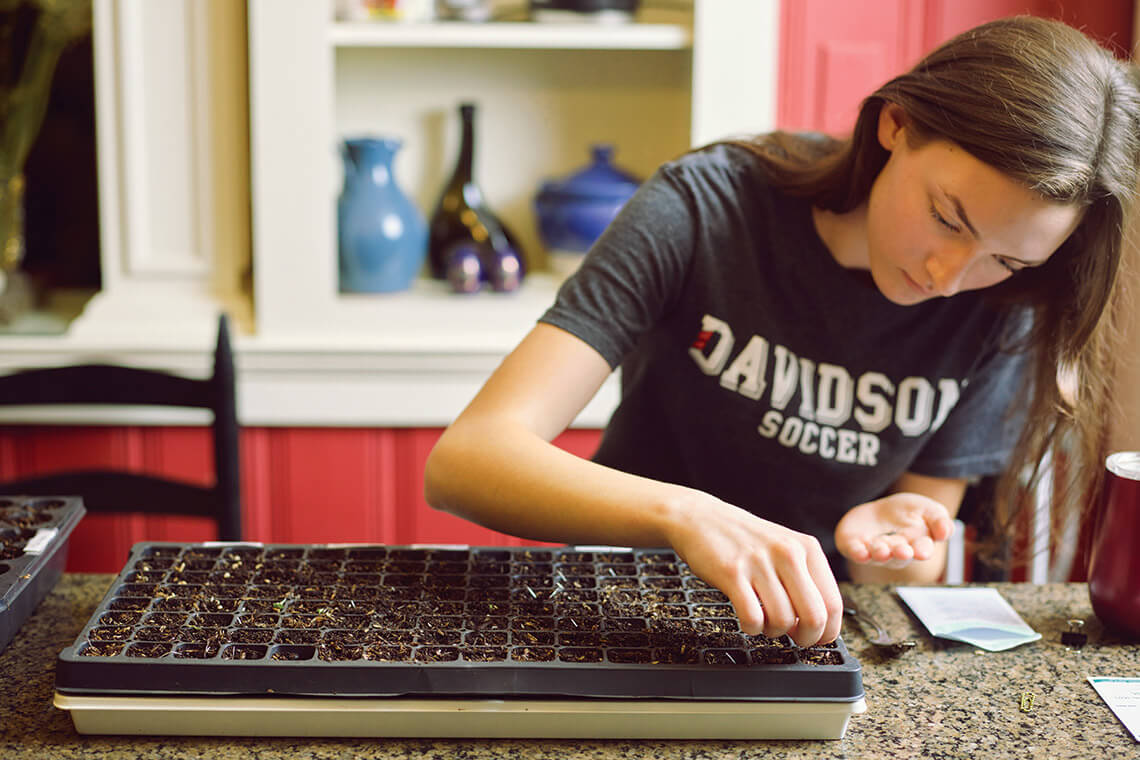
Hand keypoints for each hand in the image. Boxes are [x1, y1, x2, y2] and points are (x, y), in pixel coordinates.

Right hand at [662, 491, 842, 646]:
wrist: (702, 518)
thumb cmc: (745, 540)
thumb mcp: (785, 547)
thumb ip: (806, 578)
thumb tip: (822, 622)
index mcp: (807, 548)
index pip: (833, 603)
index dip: (828, 631)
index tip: (819, 638)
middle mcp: (787, 553)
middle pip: (814, 617)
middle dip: (806, 639)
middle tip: (795, 638)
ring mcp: (759, 563)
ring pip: (783, 621)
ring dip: (774, 632)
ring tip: (765, 623)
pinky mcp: (732, 573)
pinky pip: (752, 618)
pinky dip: (752, 628)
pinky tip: (748, 619)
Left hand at [834, 493, 953, 568]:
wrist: (875, 510)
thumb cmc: (904, 513)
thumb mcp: (925, 508)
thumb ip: (938, 519)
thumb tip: (946, 532)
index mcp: (916, 544)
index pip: (922, 549)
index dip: (922, 550)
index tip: (922, 551)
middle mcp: (896, 552)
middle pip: (900, 556)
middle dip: (901, 554)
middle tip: (904, 551)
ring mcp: (874, 551)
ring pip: (878, 556)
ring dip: (881, 553)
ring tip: (882, 550)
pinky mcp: (854, 547)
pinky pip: (856, 552)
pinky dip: (858, 553)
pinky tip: (861, 552)